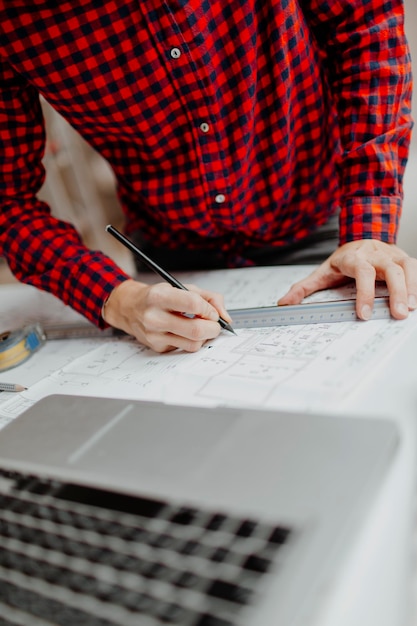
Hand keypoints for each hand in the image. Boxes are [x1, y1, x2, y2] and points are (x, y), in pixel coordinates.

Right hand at [102, 279, 231, 351]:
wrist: (130, 308)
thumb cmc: (158, 296)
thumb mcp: (181, 287)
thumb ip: (209, 298)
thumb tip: (225, 317)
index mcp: (159, 297)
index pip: (194, 304)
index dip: (209, 309)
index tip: (212, 311)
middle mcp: (154, 317)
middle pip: (196, 330)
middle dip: (213, 328)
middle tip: (214, 324)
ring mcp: (154, 335)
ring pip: (193, 344)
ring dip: (205, 337)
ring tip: (201, 327)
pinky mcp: (157, 347)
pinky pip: (185, 348)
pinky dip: (191, 341)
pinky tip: (185, 331)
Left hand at [278, 240, 416, 319]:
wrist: (361, 235)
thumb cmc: (344, 259)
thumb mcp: (321, 272)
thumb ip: (303, 289)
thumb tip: (284, 303)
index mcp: (354, 257)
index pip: (363, 272)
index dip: (365, 292)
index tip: (364, 314)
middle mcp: (375, 253)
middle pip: (391, 269)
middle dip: (396, 293)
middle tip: (398, 314)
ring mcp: (392, 254)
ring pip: (407, 267)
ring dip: (411, 288)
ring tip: (410, 309)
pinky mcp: (403, 258)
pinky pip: (415, 269)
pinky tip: (416, 299)